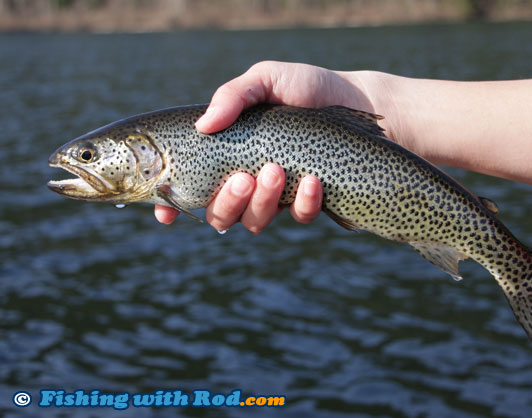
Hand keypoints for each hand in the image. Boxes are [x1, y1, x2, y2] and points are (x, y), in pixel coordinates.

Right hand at [155, 61, 368, 231]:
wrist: (359, 100)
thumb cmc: (307, 87)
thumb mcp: (267, 79)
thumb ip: (234, 96)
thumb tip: (204, 126)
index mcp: (229, 153)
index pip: (191, 186)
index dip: (173, 204)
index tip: (166, 212)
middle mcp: (248, 179)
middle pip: (219, 214)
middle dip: (226, 202)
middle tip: (242, 177)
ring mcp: (279, 196)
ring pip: (254, 221)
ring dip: (262, 202)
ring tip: (276, 170)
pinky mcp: (311, 203)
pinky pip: (299, 217)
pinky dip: (304, 202)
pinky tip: (313, 181)